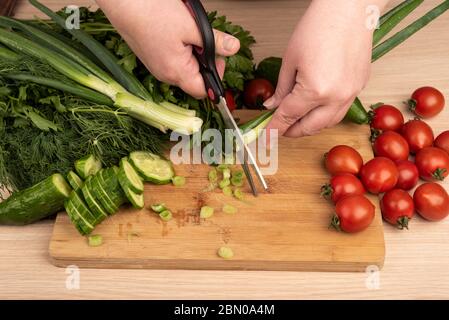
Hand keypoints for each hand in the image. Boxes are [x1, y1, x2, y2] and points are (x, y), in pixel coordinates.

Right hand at [96, 0, 239, 97]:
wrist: (123, 1)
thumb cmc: (151, 12)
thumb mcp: (193, 26)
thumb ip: (215, 42)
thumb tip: (233, 49)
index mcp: (176, 72)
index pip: (203, 91)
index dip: (216, 77)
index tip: (220, 59)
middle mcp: (165, 74)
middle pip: (194, 79)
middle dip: (204, 62)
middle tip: (204, 41)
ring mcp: (156, 66)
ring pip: (184, 68)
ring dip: (192, 53)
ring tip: (189, 33)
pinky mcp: (151, 57)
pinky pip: (172, 59)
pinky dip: (180, 49)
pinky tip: (177, 33)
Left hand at [264, 0, 388, 136]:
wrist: (349, 9)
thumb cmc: (320, 26)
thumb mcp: (291, 59)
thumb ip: (281, 88)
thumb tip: (273, 106)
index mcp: (315, 90)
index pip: (289, 117)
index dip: (275, 128)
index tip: (267, 135)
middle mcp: (336, 97)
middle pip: (310, 127)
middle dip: (292, 132)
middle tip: (279, 129)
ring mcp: (351, 94)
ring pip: (328, 123)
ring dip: (310, 126)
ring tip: (296, 121)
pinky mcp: (359, 87)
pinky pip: (341, 110)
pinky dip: (325, 115)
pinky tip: (315, 108)